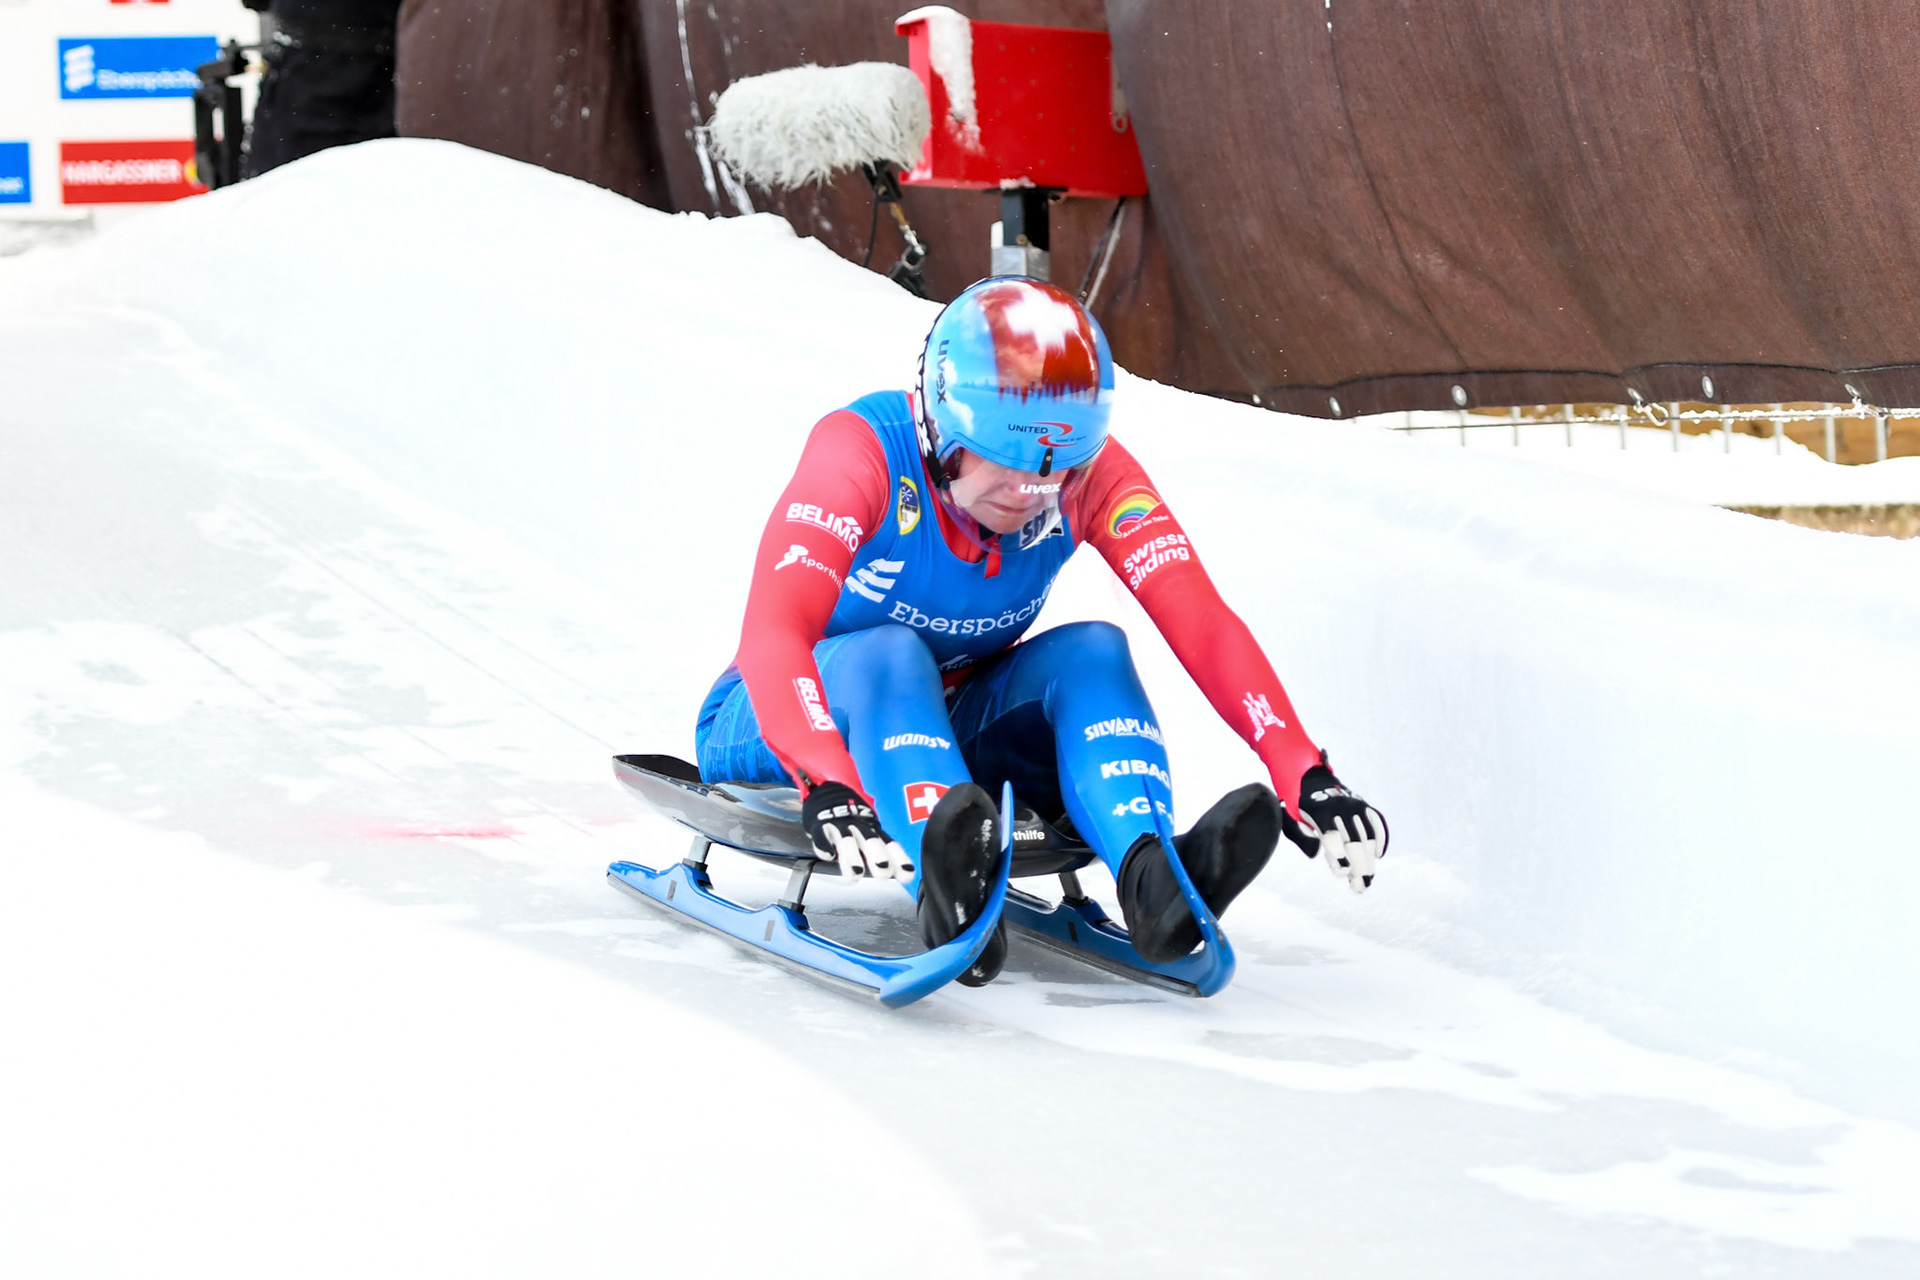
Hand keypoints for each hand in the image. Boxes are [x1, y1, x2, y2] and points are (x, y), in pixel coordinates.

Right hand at [802, 782, 914, 881]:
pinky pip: (821, 837)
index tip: (907, 874)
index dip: (899, 859)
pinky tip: (828, 855)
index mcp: (874, 831)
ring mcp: (840, 827)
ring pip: (847, 841)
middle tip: (884, 869)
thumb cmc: (853, 820)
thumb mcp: (871, 832)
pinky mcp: (821, 827)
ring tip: (856, 871)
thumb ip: (885, 853)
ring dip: (852, 856)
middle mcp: (860, 829)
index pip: (890, 845)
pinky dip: (824, 846)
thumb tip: (906, 875)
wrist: (828, 793)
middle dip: (878, 856)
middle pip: (870, 841)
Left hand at [1280, 759, 1387, 892]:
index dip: (1338, 855)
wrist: (1311, 780)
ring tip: (1367, 880)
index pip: (1331, 835)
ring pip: (1367, 836)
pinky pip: (1377, 823)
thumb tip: (1317, 853)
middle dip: (1358, 866)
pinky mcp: (1364, 806)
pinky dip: (1380, 838)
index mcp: (1319, 811)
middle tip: (1361, 887)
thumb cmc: (1297, 807)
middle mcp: (1340, 807)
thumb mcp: (1290, 821)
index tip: (1344, 872)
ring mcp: (1354, 805)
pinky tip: (1378, 856)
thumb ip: (1302, 838)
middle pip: (1354, 841)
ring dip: (1369, 860)